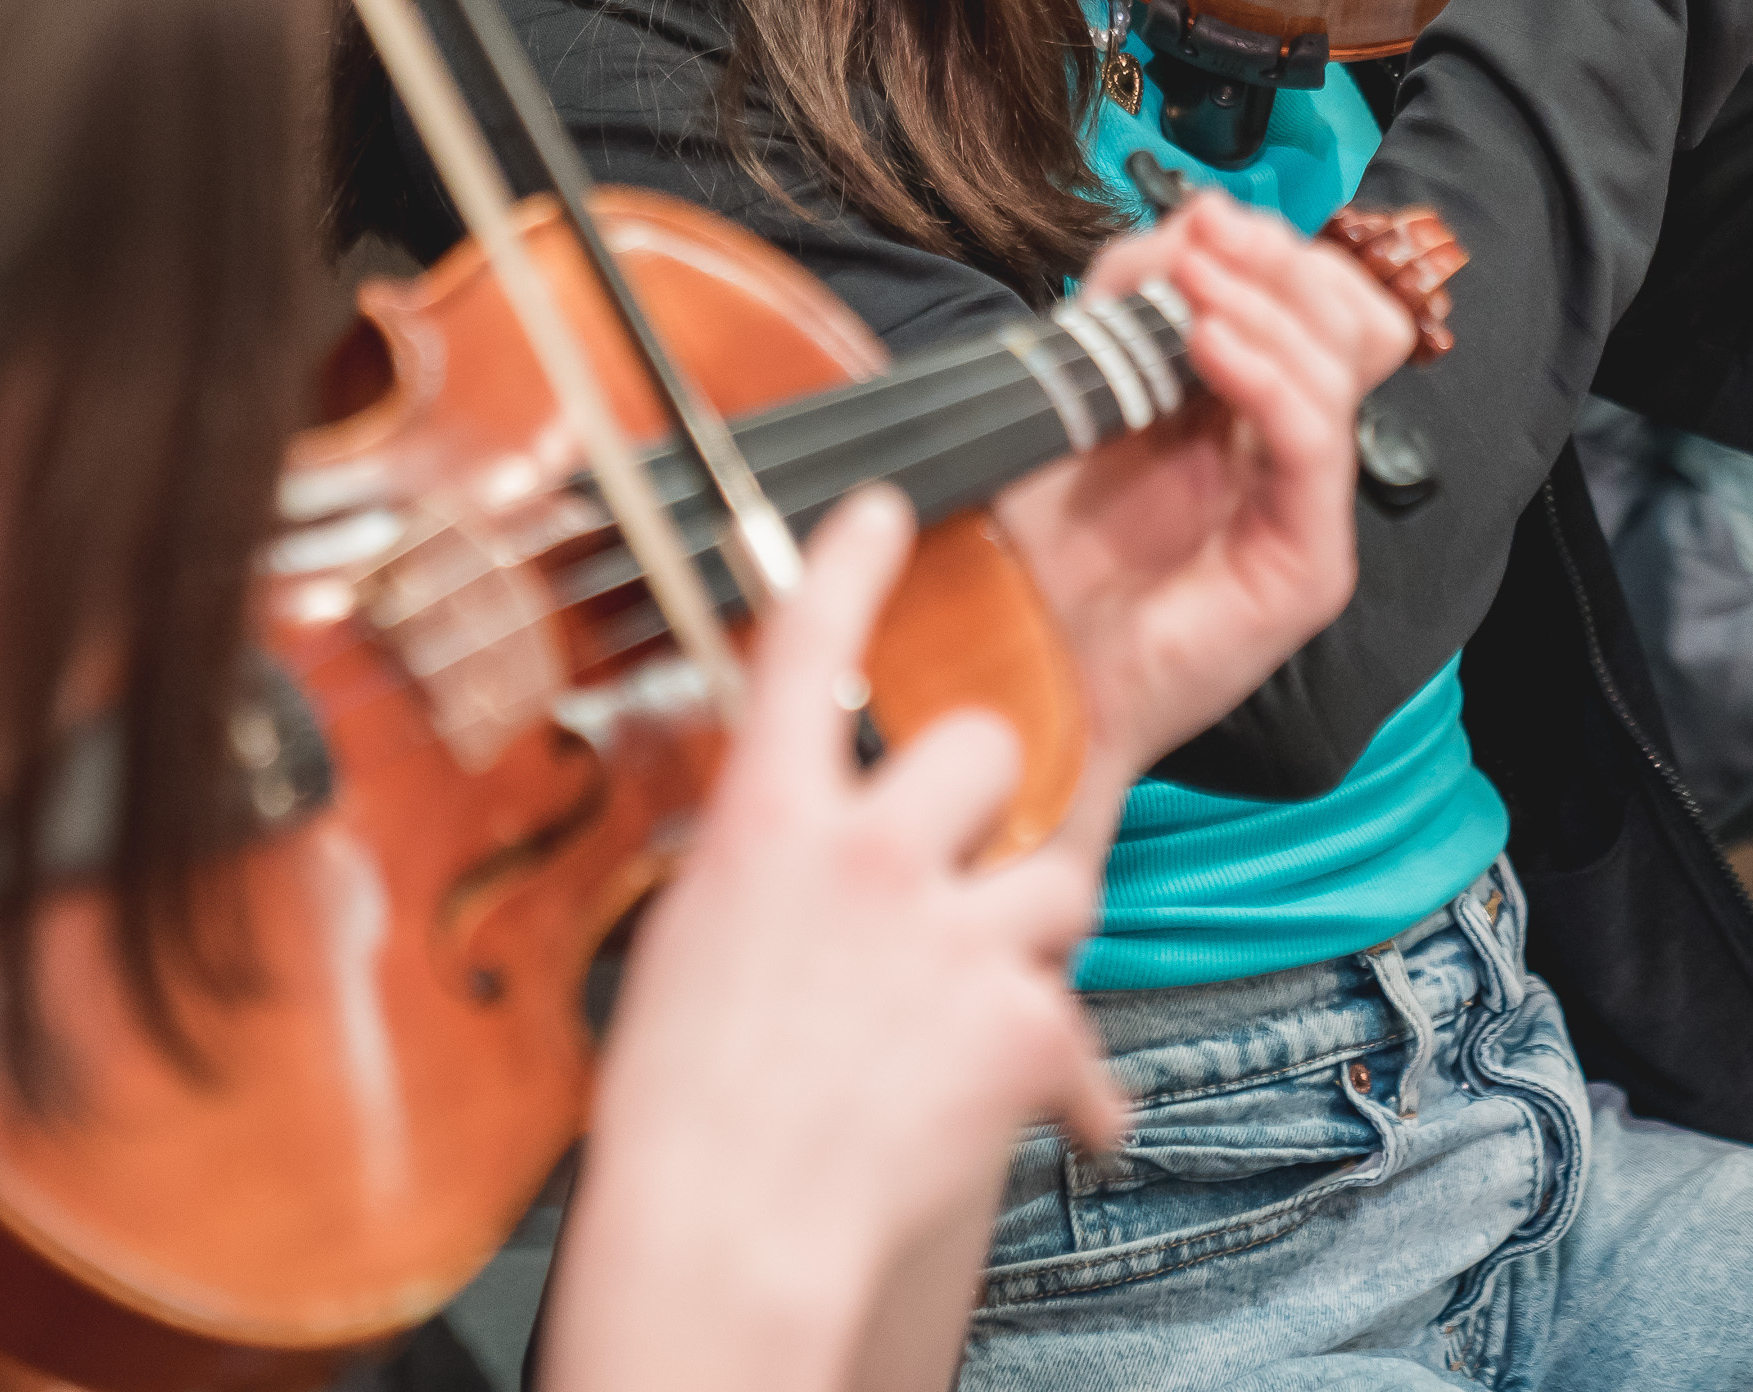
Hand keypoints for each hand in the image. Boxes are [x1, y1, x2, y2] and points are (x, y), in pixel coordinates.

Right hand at [545, 488, 1120, 1391]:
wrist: (727, 1244)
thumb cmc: (682, 1122)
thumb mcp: (696, 950)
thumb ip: (766, 878)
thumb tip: (803, 856)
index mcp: (764, 830)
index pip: (809, 650)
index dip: (854, 564)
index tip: (889, 509)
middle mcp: (866, 857)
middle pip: (984, 746)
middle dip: (988, 799)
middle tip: (952, 871)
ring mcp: (952, 932)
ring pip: (1056, 874)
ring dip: (1025, 930)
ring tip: (964, 1008)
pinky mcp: (1023, 1018)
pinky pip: (1070, 1017)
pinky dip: (1055, 1071)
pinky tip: (1017, 1113)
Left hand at [994, 194, 1394, 795]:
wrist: (1017, 661)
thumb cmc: (1041, 541)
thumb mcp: (1079, 381)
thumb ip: (1135, 297)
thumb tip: (1200, 220)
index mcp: (1246, 406)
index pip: (1312, 302)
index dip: (1272, 251)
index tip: (1207, 218)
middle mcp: (1288, 452)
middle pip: (1347, 323)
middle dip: (1280, 265)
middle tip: (1213, 242)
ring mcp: (1305, 508)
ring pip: (1341, 370)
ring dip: (1267, 306)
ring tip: (1198, 287)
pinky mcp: (1308, 563)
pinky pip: (1315, 444)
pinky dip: (1268, 377)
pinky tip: (1209, 343)